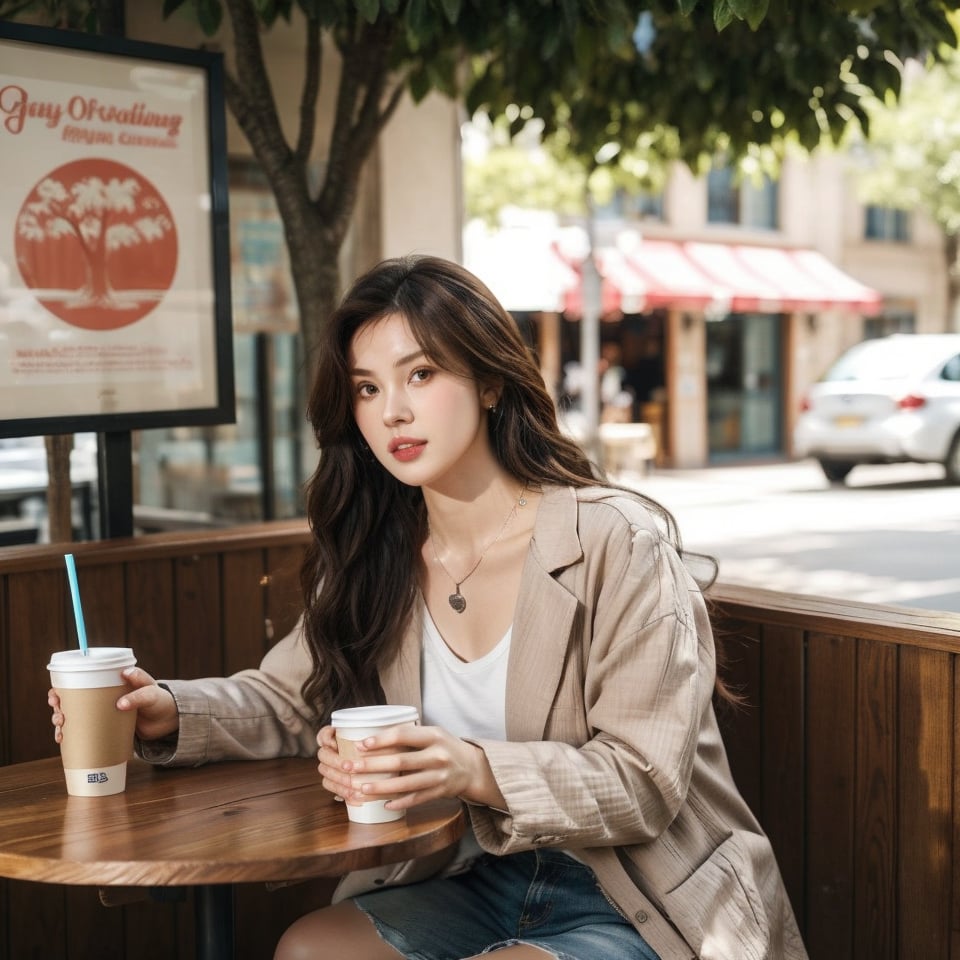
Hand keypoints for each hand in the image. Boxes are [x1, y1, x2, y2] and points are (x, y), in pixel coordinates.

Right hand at [49, 666, 179, 744]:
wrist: (167, 720)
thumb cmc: (158, 700)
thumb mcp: (151, 692)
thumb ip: (139, 693)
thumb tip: (121, 703)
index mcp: (108, 683)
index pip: (79, 681)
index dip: (62, 687)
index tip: (56, 695)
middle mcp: (101, 697)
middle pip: (71, 700)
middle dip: (58, 708)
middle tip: (60, 717)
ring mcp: (101, 713)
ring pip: (73, 716)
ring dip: (61, 723)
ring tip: (61, 731)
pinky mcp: (104, 728)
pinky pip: (83, 731)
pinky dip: (71, 736)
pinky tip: (64, 741)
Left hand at [316, 723, 504, 812]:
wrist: (473, 767)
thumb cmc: (445, 747)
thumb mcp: (433, 734)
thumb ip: (410, 736)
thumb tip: (373, 737)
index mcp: (434, 736)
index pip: (403, 735)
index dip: (381, 740)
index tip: (360, 744)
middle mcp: (438, 755)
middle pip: (400, 761)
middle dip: (372, 765)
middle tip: (350, 767)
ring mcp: (440, 776)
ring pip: (405, 784)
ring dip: (381, 787)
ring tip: (361, 788)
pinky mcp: (440, 792)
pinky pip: (416, 799)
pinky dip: (399, 803)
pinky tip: (384, 805)